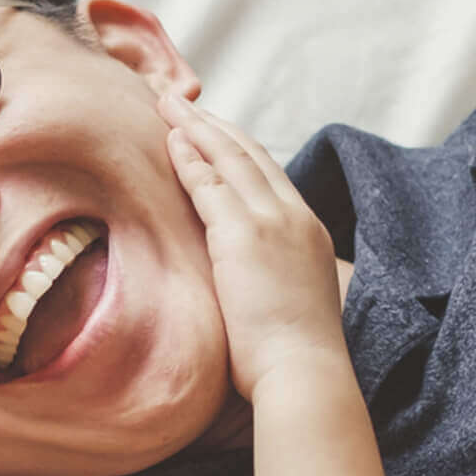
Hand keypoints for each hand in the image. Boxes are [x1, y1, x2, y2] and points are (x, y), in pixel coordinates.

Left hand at [160, 95, 347, 401]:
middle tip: (183, 102)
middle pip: (250, 154)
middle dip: (214, 124)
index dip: (238, 147)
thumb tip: (253, 283)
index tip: (212, 131)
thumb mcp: (291, 302)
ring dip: (196, 127)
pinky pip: (210, 185)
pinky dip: (189, 158)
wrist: (304, 373)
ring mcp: (271, 222)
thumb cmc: (293, 356)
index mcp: (307, 230)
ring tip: (168, 104)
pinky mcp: (243, 235)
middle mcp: (293, 216)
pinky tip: (169, 139)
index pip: (269, 174)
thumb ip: (274, 276)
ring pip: (230, 158)